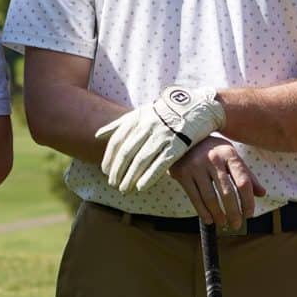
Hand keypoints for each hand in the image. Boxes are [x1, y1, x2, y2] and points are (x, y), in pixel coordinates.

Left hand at [94, 84, 226, 191]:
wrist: (199, 106)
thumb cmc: (166, 112)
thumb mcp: (142, 112)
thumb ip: (120, 124)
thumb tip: (97, 135)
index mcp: (137, 118)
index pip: (117, 141)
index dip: (109, 158)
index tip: (105, 171)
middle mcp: (148, 126)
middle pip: (127, 152)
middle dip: (118, 170)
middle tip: (113, 184)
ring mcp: (163, 135)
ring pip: (142, 159)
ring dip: (131, 176)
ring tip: (124, 189)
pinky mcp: (178, 144)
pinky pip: (161, 163)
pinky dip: (149, 176)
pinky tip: (141, 187)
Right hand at [167, 136, 264, 230]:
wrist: (182, 138)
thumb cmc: (213, 150)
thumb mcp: (231, 156)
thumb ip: (246, 174)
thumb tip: (262, 193)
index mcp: (229, 154)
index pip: (243, 182)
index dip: (248, 201)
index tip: (249, 215)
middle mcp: (213, 159)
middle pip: (227, 193)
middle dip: (234, 212)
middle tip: (237, 225)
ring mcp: (196, 166)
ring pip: (210, 198)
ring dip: (218, 214)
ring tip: (223, 223)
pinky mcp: (183, 173)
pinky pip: (195, 198)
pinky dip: (203, 212)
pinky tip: (209, 220)